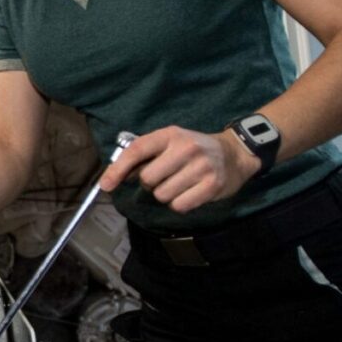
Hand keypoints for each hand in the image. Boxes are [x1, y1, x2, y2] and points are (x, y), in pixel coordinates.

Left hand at [97, 126, 259, 214]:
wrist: (235, 154)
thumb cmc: (194, 150)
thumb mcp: (170, 143)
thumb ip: (144, 156)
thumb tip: (114, 177)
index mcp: (170, 135)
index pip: (137, 150)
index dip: (117, 169)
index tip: (106, 185)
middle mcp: (186, 148)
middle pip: (147, 180)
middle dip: (151, 184)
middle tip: (166, 177)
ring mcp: (200, 167)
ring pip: (162, 195)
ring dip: (166, 195)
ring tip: (181, 183)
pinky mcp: (212, 186)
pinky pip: (179, 206)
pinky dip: (180, 204)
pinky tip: (190, 193)